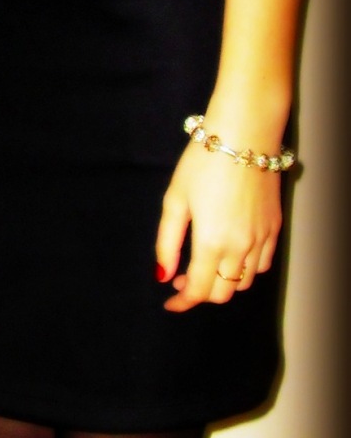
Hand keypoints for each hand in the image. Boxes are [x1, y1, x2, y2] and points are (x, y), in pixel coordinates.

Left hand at [155, 140, 281, 310]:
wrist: (244, 134)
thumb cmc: (203, 162)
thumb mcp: (175, 199)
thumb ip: (167, 242)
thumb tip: (162, 275)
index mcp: (211, 242)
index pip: (199, 291)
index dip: (183, 303)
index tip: (170, 302)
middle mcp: (240, 247)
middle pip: (223, 292)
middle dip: (201, 293)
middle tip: (183, 278)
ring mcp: (261, 238)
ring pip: (245, 282)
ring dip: (224, 283)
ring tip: (206, 265)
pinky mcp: (274, 226)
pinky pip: (263, 264)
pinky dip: (246, 270)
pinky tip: (232, 254)